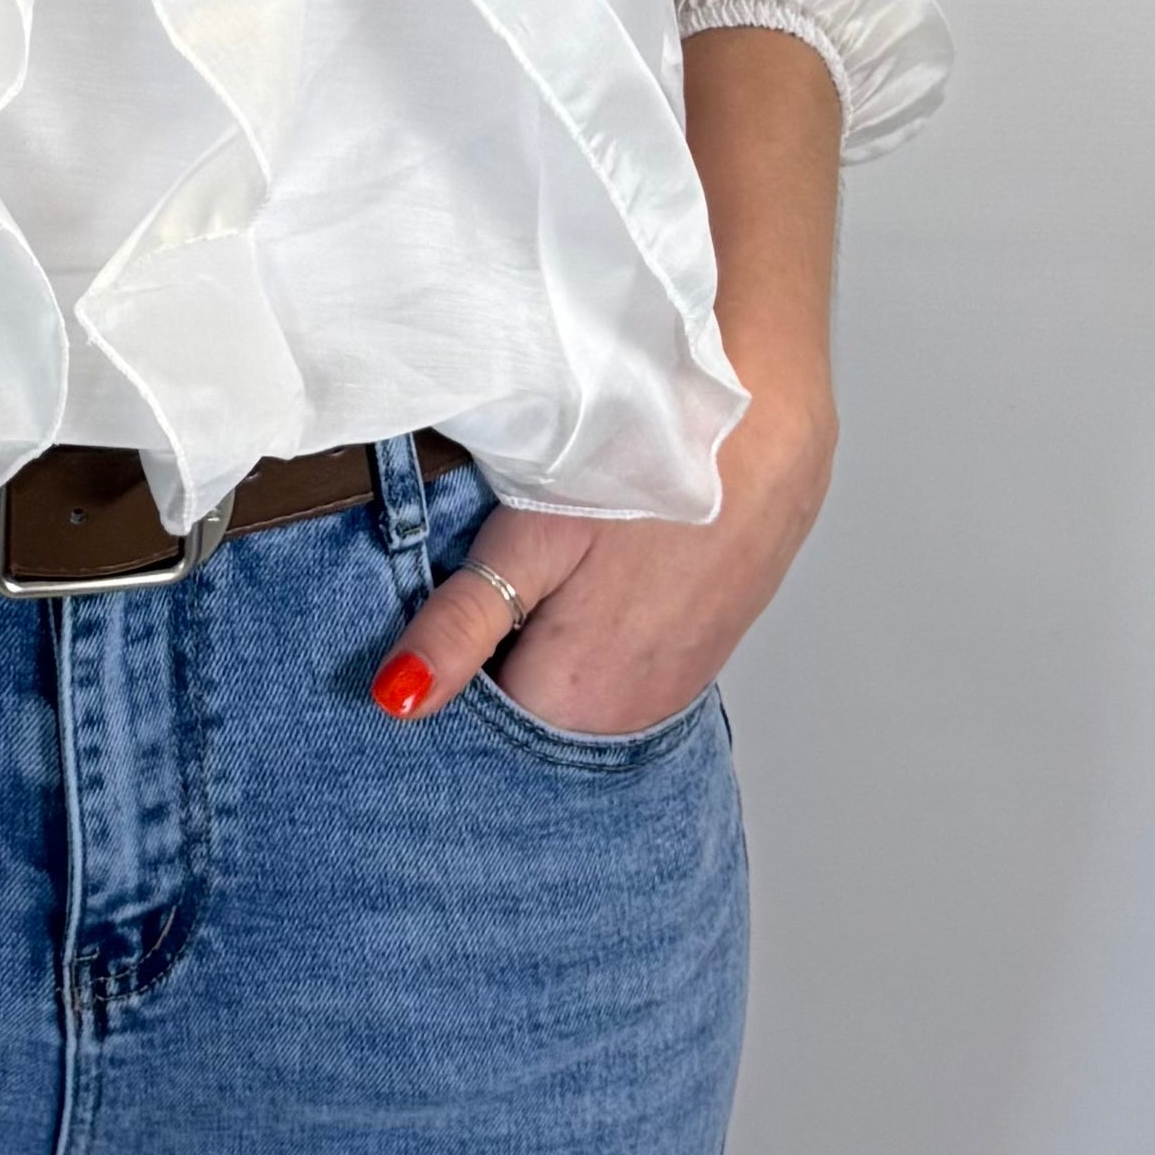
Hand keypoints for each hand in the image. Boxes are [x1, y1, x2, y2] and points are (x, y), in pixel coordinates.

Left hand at [370, 375, 836, 734]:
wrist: (760, 430)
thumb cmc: (638, 471)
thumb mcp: (529, 540)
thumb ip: (462, 628)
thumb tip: (394, 700)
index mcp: (571, 704)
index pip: (472, 724)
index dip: (445, 667)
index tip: (443, 610)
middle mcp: (626, 722)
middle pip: (526, 718)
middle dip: (493, 666)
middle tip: (494, 577)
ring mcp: (670, 694)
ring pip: (576, 696)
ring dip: (545, 652)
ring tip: (548, 570)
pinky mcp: (697, 660)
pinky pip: (624, 675)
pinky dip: (594, 641)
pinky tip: (596, 578)